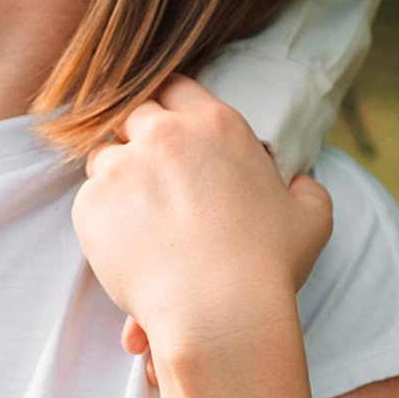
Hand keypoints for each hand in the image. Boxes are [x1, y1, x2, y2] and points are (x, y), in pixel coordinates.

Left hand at [71, 78, 331, 379]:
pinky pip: (89, 200)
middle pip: (133, 115)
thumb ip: (305, 190)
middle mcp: (167, 134)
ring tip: (138, 220)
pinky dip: (103, 221)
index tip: (164, 130)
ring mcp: (125, 166)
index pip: (175, 86)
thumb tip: (299, 183)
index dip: (166, 106)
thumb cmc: (268, 265)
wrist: (219, 311)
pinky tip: (128, 249)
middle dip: (135, 139)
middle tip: (147, 176)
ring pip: (103, 157)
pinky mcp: (94, 202)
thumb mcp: (310, 219)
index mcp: (217, 125)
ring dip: (116, 181)